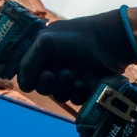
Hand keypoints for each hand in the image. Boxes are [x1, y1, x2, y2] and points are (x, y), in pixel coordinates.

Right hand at [13, 8, 136, 106]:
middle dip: (47, 84)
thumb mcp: (46, 41)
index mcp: (45, 52)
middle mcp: (57, 65)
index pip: (29, 73)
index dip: (30, 78)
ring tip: (74, 75)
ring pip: (59, 95)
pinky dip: (78, 93)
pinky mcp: (87, 86)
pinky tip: (85, 83)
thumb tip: (23, 85)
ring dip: (63, 88)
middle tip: (54, 74)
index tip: (37, 75)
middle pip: (43, 87)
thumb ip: (29, 61)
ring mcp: (73, 76)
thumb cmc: (79, 36)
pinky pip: (75, 99)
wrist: (112, 42)